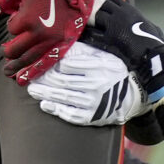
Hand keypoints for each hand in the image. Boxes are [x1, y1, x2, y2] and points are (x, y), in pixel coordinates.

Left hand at [0, 0, 98, 84]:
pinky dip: (37, 70)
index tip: (17, 16)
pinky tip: (29, 77)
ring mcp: (52, 39)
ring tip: (12, 76)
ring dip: (19, 70)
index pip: (12, 29)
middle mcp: (38, 33)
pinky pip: (48, 60)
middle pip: (17, 51)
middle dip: (9, 53)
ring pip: (31, 60)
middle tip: (5, 57)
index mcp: (26, 18)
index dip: (12, 23)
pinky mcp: (64, 42)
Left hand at [25, 41, 146, 125]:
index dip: (52, 64)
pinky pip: (71, 115)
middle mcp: (97, 85)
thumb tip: (61, 46)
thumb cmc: (113, 71)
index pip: (69, 64)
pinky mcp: (93, 117)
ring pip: (64, 97)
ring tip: (32, 89)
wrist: (132, 94)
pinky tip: (45, 105)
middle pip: (63, 81)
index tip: (40, 63)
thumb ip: (83, 51)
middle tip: (31, 77)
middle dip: (44, 79)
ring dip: (45, 94)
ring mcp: (94, 102)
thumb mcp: (103, 55)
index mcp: (99, 66)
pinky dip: (56, 110)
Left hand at [78, 0, 163, 105]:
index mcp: (129, 9)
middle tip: (85, 12)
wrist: (153, 55)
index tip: (94, 0)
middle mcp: (119, 14)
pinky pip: (91, 35)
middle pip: (98, 4)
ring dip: (87, 21)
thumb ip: (142, 20)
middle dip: (91, 7)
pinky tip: (81, 37)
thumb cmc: (155, 41)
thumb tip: (144, 23)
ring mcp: (112, 26)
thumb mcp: (151, 25)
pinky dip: (85, 36)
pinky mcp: (107, 40)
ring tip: (82, 24)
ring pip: (93, 17)